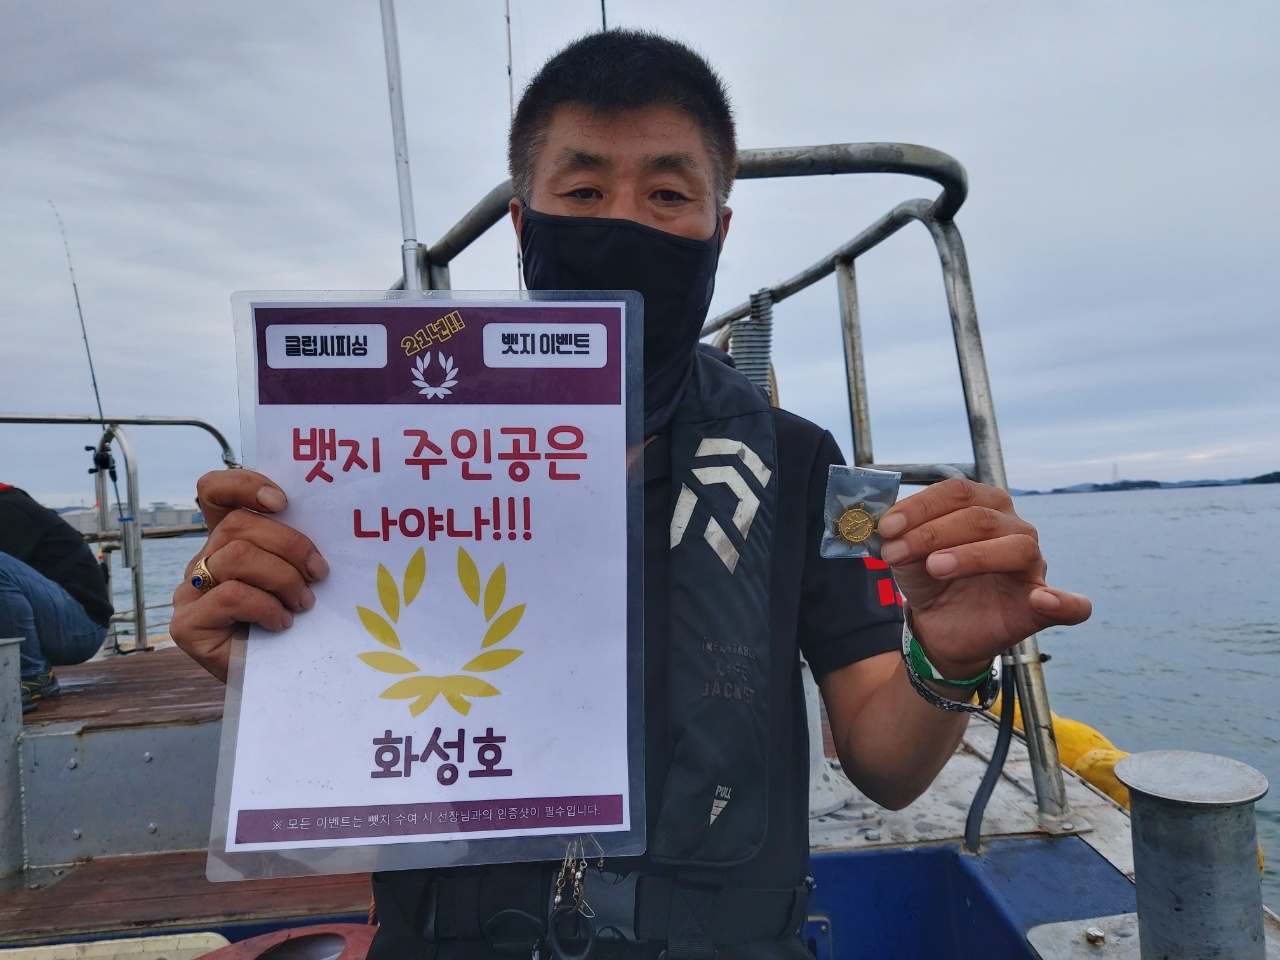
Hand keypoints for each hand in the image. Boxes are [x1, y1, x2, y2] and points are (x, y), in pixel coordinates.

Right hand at [169, 469, 327, 681]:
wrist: (280, 686)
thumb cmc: (295, 628)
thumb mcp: (297, 577)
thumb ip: (293, 548)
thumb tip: (326, 519)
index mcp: (227, 541)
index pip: (214, 491)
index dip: (243, 484)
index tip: (282, 502)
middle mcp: (202, 561)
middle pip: (237, 526)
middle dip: (290, 545)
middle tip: (319, 573)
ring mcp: (189, 593)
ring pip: (237, 558)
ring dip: (284, 579)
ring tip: (303, 604)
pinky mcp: (187, 625)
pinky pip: (231, 594)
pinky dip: (267, 607)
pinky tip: (281, 624)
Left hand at [877, 478, 1089, 677]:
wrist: (939, 627)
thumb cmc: (929, 579)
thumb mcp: (906, 555)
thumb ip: (901, 535)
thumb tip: (886, 523)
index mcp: (984, 505)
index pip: (957, 492)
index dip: (920, 506)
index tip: (886, 527)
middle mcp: (1014, 527)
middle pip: (980, 518)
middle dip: (932, 533)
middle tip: (896, 552)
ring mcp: (1033, 565)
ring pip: (1016, 548)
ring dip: (971, 556)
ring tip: (935, 567)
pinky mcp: (1042, 606)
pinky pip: (1072, 606)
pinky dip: (1065, 602)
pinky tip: (1044, 600)